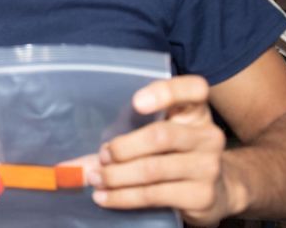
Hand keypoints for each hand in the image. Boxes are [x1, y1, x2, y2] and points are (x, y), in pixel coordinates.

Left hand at [89, 75, 238, 225]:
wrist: (218, 191)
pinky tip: (105, 197)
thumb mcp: (157, 138)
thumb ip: (118, 141)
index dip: (166, 92)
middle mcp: (207, 135)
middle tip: (102, 156)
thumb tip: (67, 164)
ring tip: (95, 179)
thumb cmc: (175, 155)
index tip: (136, 103)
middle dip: (123, 147)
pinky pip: (155, 195)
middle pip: (161, 135)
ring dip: (117, 176)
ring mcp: (209, 166)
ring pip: (153, 168)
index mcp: (194, 111)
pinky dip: (123, 197)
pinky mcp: (202, 196)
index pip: (194, 89)